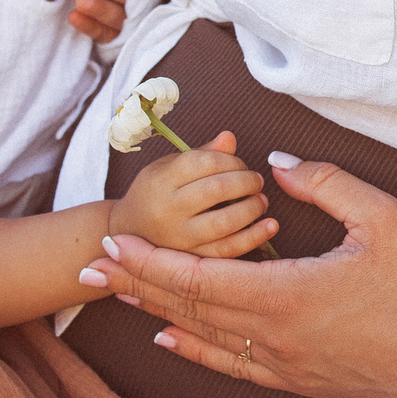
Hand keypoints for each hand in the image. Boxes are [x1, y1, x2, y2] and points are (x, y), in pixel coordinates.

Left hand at [84, 154, 396, 397]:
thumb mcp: (380, 216)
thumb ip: (324, 183)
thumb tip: (278, 162)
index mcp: (286, 293)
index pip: (198, 277)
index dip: (151, 261)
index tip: (115, 244)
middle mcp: (274, 336)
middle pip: (187, 309)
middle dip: (135, 285)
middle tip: (90, 270)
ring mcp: (285, 365)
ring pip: (204, 339)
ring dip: (156, 313)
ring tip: (117, 297)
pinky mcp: (300, 381)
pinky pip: (232, 368)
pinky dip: (193, 351)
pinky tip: (170, 338)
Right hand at [107, 131, 277, 259]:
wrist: (126, 234)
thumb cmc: (156, 193)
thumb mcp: (170, 166)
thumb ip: (202, 154)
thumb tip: (230, 137)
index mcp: (161, 179)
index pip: (205, 162)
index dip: (231, 160)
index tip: (241, 165)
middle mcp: (168, 209)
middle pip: (217, 190)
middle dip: (246, 182)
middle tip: (256, 181)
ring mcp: (178, 238)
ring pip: (224, 222)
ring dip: (252, 208)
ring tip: (261, 201)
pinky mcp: (191, 261)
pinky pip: (227, 250)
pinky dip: (253, 237)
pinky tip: (269, 226)